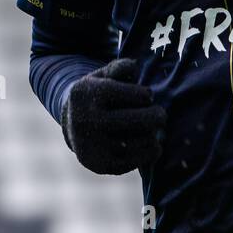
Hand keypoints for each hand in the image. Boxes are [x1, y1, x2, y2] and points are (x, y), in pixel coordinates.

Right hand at [62, 58, 165, 174]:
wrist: (73, 127)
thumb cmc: (97, 96)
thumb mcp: (102, 76)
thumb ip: (120, 68)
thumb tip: (134, 66)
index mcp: (88, 94)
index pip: (132, 95)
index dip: (146, 95)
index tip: (147, 97)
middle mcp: (88, 121)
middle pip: (141, 120)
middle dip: (157, 115)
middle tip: (159, 114)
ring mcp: (95, 146)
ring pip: (144, 140)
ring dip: (155, 134)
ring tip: (152, 128)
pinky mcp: (103, 166)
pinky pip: (141, 160)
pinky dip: (152, 150)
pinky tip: (149, 142)